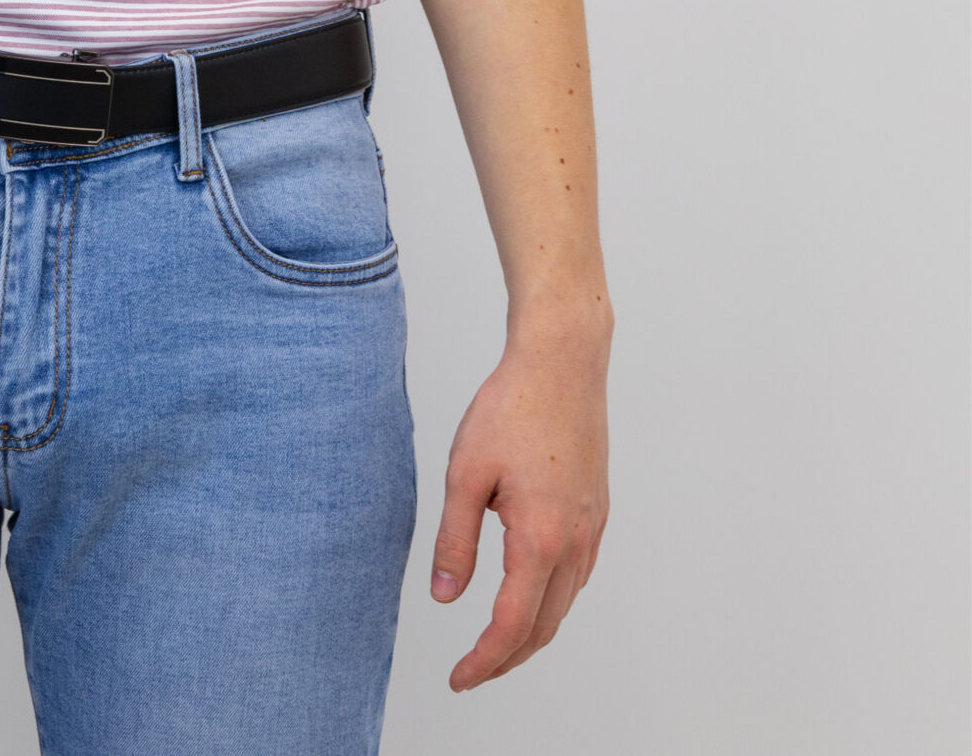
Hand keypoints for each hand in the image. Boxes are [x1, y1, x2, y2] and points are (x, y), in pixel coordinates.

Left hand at [430, 320, 610, 689]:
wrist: (562, 363)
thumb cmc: (511, 409)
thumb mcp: (465, 473)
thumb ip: (455, 540)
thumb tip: (446, 597)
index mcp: (541, 540)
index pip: (511, 625)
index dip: (483, 662)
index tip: (458, 679)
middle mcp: (576, 543)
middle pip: (543, 626)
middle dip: (507, 658)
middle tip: (471, 672)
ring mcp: (593, 528)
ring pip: (564, 604)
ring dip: (531, 631)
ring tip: (494, 641)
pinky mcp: (598, 511)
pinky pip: (577, 575)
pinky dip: (551, 600)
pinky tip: (529, 591)